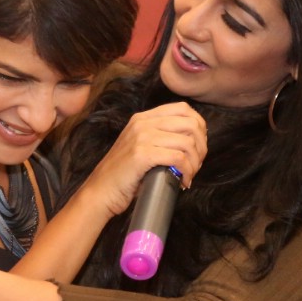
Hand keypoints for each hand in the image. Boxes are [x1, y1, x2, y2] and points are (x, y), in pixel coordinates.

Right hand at [78, 102, 206, 217]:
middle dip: (201, 147)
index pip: (183, 109)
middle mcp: (142, 123)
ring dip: (195, 162)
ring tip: (189, 175)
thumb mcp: (141, 147)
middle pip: (191, 124)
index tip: (197, 148)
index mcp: (143, 118)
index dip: (199, 127)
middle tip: (196, 165)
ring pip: (187, 142)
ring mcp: (141, 137)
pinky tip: (183, 182)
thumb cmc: (124, 176)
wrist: (100, 192)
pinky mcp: (141, 154)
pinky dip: (187, 171)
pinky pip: (178, 158)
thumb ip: (161, 139)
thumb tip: (194, 143)